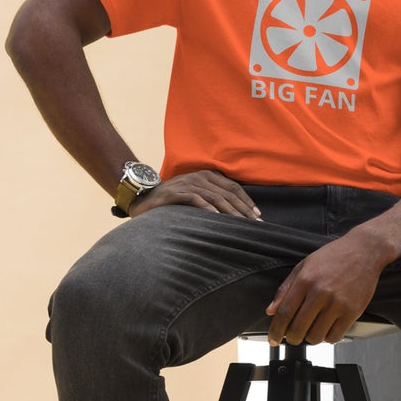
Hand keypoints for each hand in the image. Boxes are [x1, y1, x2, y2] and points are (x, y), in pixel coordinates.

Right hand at [129, 170, 260, 218]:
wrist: (143, 198)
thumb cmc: (173, 200)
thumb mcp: (195, 195)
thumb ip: (212, 198)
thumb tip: (235, 213)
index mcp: (207, 175)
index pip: (233, 186)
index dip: (247, 201)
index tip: (257, 215)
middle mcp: (199, 177)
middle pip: (227, 193)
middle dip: (243, 209)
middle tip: (254, 224)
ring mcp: (187, 184)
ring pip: (215, 197)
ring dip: (230, 212)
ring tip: (241, 224)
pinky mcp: (175, 193)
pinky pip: (195, 200)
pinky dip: (208, 209)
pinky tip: (217, 219)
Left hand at [265, 235, 387, 345]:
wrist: (364, 251)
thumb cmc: (334, 256)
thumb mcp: (304, 266)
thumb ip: (285, 289)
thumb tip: (271, 311)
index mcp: (305, 280)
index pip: (284, 313)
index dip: (276, 331)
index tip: (274, 339)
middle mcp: (320, 293)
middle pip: (298, 329)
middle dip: (292, 338)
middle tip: (293, 337)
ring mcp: (338, 303)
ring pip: (316, 336)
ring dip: (311, 338)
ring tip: (312, 329)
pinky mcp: (352, 311)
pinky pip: (335, 336)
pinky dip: (328, 337)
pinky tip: (327, 328)